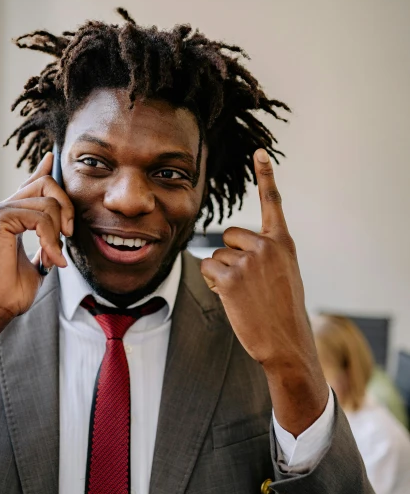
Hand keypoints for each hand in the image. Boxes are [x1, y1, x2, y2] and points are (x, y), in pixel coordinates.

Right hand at [0, 152, 72, 318]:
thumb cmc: (9, 292)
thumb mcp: (36, 265)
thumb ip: (45, 247)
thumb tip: (59, 241)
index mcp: (11, 218)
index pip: (30, 186)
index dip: (44, 171)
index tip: (52, 159)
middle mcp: (3, 210)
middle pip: (45, 183)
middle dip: (67, 206)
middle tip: (70, 235)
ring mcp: (0, 211)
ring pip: (48, 201)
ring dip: (60, 232)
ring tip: (56, 257)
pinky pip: (41, 216)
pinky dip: (51, 238)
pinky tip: (51, 258)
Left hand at [200, 149, 327, 433]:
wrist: (286, 342)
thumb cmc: (282, 312)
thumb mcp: (285, 275)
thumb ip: (266, 254)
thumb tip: (232, 247)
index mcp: (283, 243)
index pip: (272, 203)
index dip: (265, 176)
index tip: (259, 151)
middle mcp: (267, 246)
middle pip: (228, 235)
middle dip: (229, 256)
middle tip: (247, 284)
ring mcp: (249, 260)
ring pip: (216, 256)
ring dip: (221, 275)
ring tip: (244, 296)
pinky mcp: (231, 277)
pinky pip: (207, 270)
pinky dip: (213, 284)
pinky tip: (232, 299)